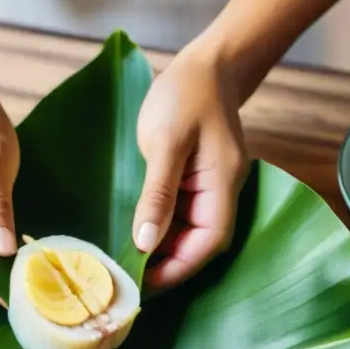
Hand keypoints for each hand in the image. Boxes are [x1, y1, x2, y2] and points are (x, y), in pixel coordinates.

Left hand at [132, 43, 247, 290]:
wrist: (205, 65)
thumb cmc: (185, 95)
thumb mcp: (166, 141)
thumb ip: (158, 193)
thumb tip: (146, 242)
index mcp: (223, 184)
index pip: (209, 242)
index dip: (179, 268)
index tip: (145, 283)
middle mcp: (222, 194)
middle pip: (200, 245)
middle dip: (168, 265)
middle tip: (128, 279)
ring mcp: (210, 190)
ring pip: (189, 235)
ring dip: (162, 251)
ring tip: (126, 265)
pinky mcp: (195, 185)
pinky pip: (180, 218)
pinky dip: (160, 231)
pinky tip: (135, 239)